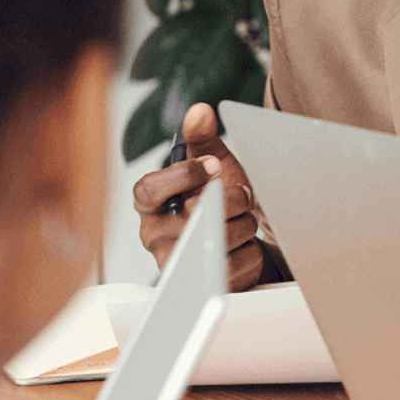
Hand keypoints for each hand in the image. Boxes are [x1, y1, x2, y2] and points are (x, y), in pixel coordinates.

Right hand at [132, 103, 270, 289]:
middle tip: (244, 194)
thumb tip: (200, 112)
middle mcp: (154, 235)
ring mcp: (175, 264)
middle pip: (194, 214)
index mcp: (150, 204)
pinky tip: (246, 248)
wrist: (242, 242)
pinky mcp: (200, 287)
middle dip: (230, 200)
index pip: (148, 189)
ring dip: (244, 226)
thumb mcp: (213, 166)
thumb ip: (203, 140)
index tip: (212, 166)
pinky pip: (233, 267)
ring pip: (217, 240)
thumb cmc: (219, 201)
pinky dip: (250, 253)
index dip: (181, 177)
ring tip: (244, 223)